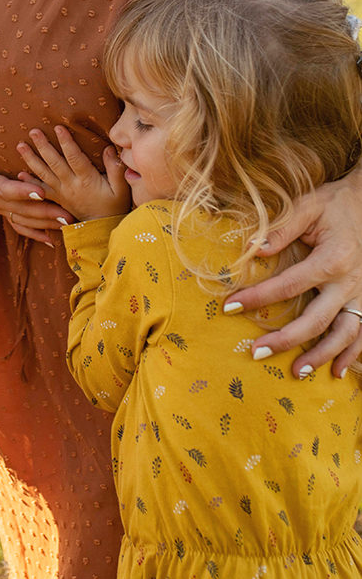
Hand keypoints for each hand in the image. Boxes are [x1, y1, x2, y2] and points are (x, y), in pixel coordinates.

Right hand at [0, 123, 73, 244]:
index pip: (0, 188)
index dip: (19, 192)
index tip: (41, 192)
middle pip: (16, 208)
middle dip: (42, 212)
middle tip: (65, 214)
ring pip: (22, 217)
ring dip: (45, 222)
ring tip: (67, 223)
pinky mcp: (2, 207)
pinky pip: (19, 223)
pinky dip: (35, 233)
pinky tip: (52, 240)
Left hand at [16, 125, 129, 221]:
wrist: (101, 229)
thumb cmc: (113, 206)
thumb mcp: (121, 189)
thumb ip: (115, 169)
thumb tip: (109, 149)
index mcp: (87, 180)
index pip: (74, 158)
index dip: (66, 142)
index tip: (58, 127)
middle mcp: (70, 185)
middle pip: (54, 163)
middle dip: (43, 146)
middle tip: (33, 131)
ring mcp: (61, 193)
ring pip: (43, 174)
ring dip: (31, 159)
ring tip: (20, 146)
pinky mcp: (57, 199)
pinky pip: (40, 190)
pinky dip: (29, 182)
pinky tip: (19, 174)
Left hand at [223, 168, 361, 377]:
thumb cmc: (335, 205)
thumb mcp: (308, 206)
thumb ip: (282, 228)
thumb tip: (253, 249)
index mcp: (332, 260)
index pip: (288, 286)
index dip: (257, 298)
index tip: (229, 307)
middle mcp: (349, 283)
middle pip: (316, 320)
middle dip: (286, 340)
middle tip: (257, 353)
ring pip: (344, 335)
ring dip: (321, 357)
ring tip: (297, 373)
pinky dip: (352, 355)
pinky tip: (337, 373)